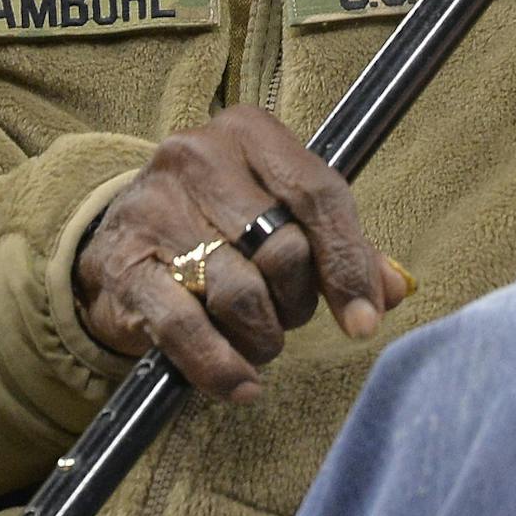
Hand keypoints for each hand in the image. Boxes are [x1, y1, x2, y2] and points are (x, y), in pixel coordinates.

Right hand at [73, 105, 408, 402]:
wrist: (121, 239)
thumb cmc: (218, 224)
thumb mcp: (280, 214)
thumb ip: (338, 247)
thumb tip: (394, 290)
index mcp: (248, 131)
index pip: (317, 193)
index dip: (347, 265)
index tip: (364, 322)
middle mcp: (197, 156)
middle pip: (282, 248)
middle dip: (296, 302)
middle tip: (285, 315)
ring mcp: (154, 207)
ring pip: (239, 292)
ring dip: (261, 337)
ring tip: (257, 339)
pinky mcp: (123, 263)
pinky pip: (186, 328)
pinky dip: (222, 366)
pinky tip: (241, 383)